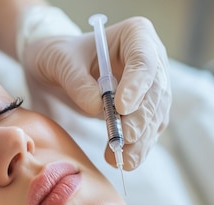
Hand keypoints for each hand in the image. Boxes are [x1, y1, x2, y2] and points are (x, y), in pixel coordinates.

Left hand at [18, 7, 170, 169]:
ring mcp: (152, 86)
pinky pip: (148, 130)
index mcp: (135, 35)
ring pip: (155, 115)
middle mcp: (151, 59)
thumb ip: (77, 82)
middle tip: (125, 138)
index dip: (136, 85)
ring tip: (124, 158)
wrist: (59, 68)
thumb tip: (98, 107)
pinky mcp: (146, 111)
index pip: (143, 60)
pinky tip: (128, 160)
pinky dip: (140, 147)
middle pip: (155, 91)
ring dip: (142, 139)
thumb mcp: (59, 62)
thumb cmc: (60, 56)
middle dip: (140, 118)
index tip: (121, 107)